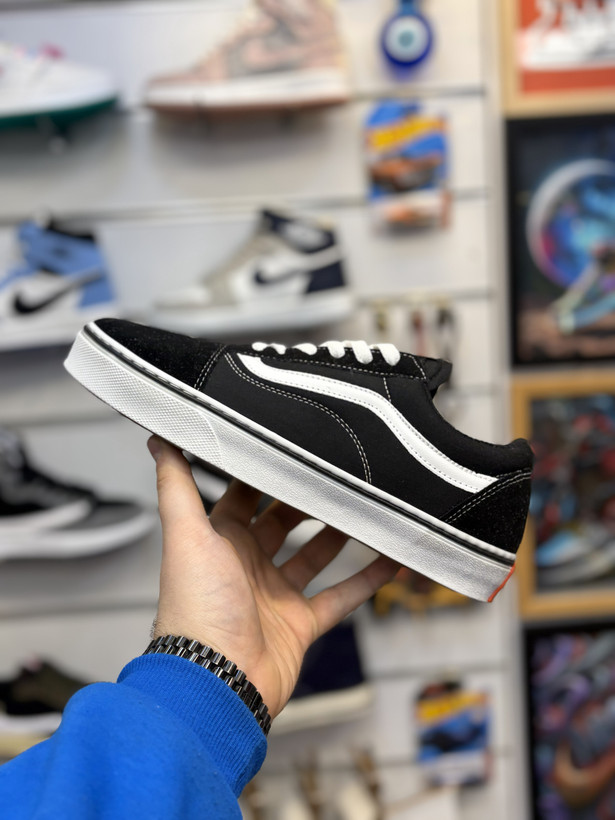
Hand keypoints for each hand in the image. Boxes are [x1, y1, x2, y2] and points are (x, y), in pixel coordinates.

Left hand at [147, 435, 398, 718]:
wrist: (215, 683)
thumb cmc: (196, 607)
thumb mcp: (186, 535)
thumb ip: (176, 485)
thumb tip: (158, 435)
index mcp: (220, 540)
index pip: (244, 494)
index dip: (264, 471)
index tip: (293, 443)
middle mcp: (248, 564)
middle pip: (284, 521)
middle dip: (307, 498)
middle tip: (337, 471)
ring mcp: (276, 595)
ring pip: (314, 556)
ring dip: (338, 533)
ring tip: (366, 505)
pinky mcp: (301, 624)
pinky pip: (340, 597)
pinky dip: (367, 580)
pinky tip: (392, 559)